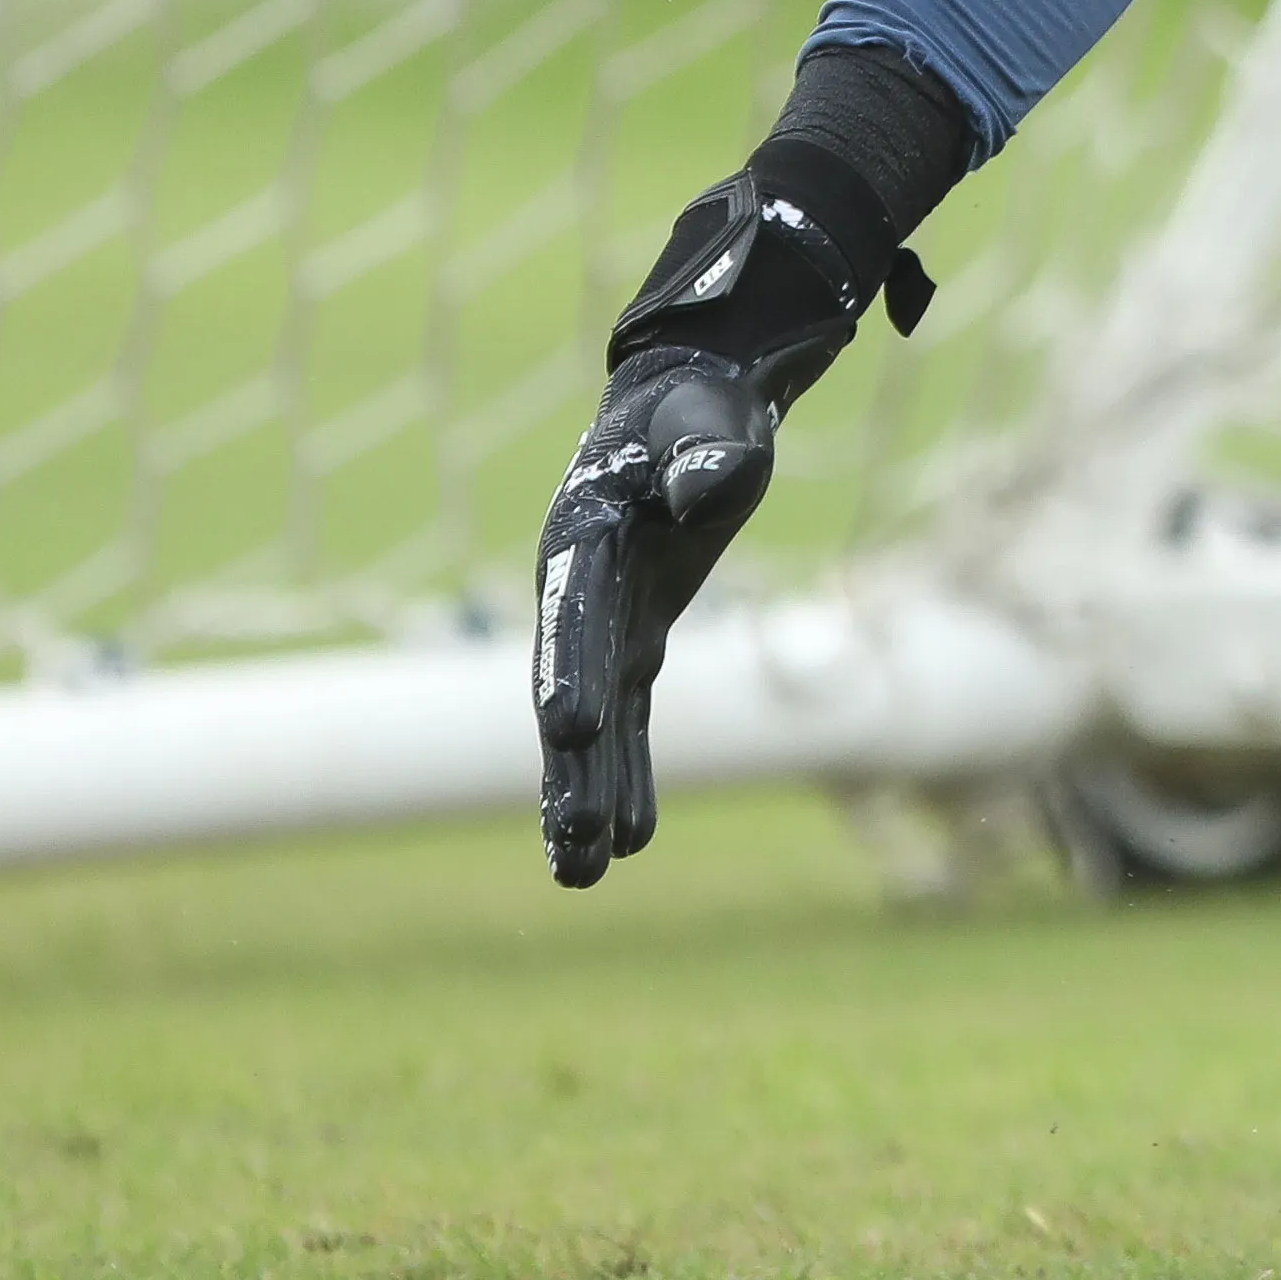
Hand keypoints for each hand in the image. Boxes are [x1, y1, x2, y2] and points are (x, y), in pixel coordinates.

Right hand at [531, 174, 929, 886]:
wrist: (689, 405)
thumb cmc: (701, 407)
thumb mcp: (710, 418)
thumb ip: (708, 454)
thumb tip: (710, 488)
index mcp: (585, 532)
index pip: (575, 610)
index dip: (570, 666)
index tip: (569, 731)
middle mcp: (578, 587)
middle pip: (570, 688)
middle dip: (571, 773)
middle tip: (572, 851)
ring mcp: (604, 619)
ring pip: (594, 722)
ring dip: (588, 795)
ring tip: (581, 874)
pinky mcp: (635, 636)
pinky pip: (631, 716)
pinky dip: (632, 772)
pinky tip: (633, 839)